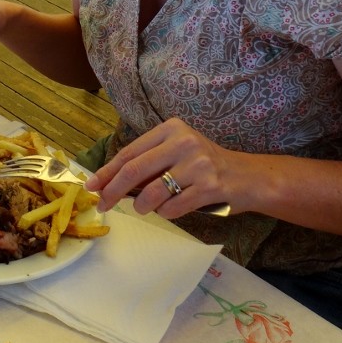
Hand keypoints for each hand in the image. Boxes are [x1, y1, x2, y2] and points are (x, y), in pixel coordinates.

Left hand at [87, 117, 233, 217]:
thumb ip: (149, 163)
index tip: (91, 186)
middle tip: (103, 205)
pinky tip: (173, 208)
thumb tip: (109, 183)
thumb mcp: (178, 153)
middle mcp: (183, 142)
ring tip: (146, 207)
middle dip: (113, 191)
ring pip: (152, 192)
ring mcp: (198, 164)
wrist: (249, 177)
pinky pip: (172, 208)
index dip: (107, 171)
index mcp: (171, 129)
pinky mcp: (209, 186)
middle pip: (135, 170)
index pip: (130, 152)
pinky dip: (166, 213)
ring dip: (143, 206)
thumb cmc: (206, 166)